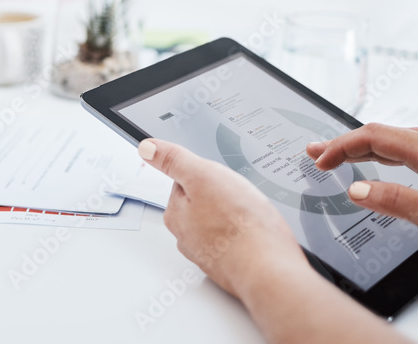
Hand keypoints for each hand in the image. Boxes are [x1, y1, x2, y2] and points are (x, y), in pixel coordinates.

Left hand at [139, 138, 408, 343]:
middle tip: (240, 197)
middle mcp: (187, 237)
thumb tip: (147, 147)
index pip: (183, 182)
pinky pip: (236, 241)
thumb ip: (174, 160)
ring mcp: (210, 254)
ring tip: (252, 215)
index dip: (205, 174)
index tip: (218, 178)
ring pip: (221, 222)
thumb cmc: (240, 226)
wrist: (270, 270)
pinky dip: (246, 234)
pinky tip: (258, 232)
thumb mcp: (203, 176)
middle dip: (221, 196)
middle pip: (202, 203)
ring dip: (235, 215)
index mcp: (175, 214)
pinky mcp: (231, 265)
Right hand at [307, 124, 417, 260]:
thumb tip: (357, 188)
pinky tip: (384, 163)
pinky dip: (386, 153)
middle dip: (345, 142)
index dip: (340, 146)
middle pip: (382, 133)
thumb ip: (395, 200)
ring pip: (397, 140)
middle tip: (317, 152)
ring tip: (341, 155)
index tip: (318, 159)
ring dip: (365, 146)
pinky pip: (412, 148)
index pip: (373, 137)